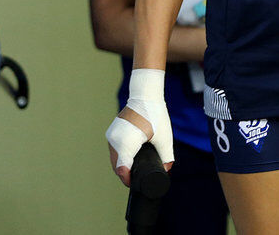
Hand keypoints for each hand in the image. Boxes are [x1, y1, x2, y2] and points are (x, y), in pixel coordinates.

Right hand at [105, 69, 174, 186]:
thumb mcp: (164, 137)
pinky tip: (128, 160)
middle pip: (117, 165)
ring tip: (133, 172)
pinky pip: (114, 149)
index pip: (122, 169)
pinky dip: (120, 156)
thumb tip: (166, 170)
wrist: (145, 95)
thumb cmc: (155, 114)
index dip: (128, 180)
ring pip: (114, 158)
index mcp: (126, 143)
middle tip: (137, 180)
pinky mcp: (112, 131)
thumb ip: (166, 155)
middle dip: (125, 174)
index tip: (135, 184)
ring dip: (122, 165)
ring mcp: (111, 135)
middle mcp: (115, 140)